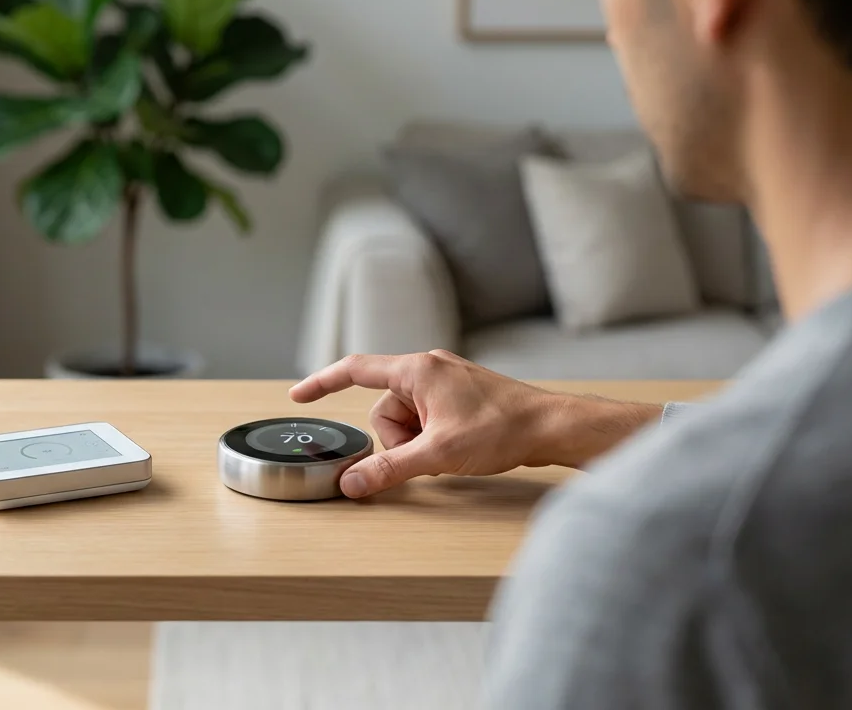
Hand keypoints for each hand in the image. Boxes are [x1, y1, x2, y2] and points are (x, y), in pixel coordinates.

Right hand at [290, 351, 660, 497]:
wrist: (552, 427)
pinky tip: (458, 448)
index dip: (322, 384)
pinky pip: (426, 419)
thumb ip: (389, 469)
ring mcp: (445, 380)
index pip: (354, 370)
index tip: (299, 396)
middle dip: (397, 439)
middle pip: (383, 409)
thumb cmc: (502, 430)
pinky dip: (431, 438)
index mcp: (416, 370)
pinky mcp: (459, 396)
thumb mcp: (438, 455)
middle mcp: (428, 368)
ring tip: (448, 453)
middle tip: (427, 454)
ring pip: (406, 419)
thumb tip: (352, 484)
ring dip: (417, 442)